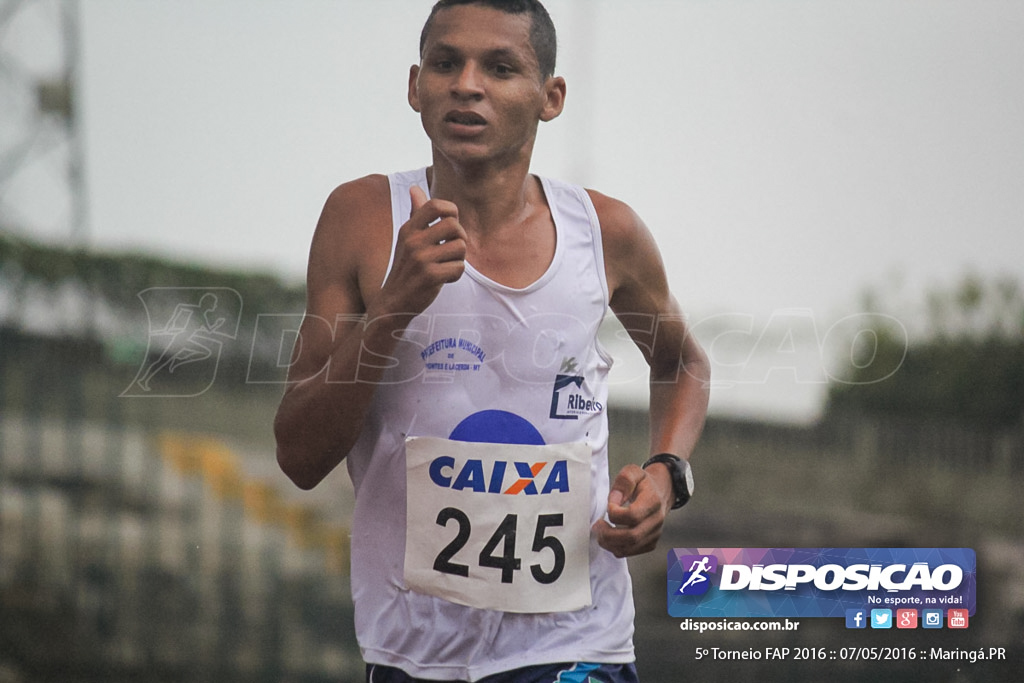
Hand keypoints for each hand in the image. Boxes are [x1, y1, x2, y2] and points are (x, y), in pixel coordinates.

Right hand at [376, 186, 466, 315]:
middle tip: (452, 249)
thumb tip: (415, 187)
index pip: (435, 205)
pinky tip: (444, 279)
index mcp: (408, 229)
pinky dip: (456, 274)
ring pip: (460, 247)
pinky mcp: (430, 276)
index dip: (451, 211)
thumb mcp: (406, 239)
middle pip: (454, 225)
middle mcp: (413, 241)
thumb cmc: (406, 268)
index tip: (450, 224)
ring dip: (459, 258)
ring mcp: (421, 259)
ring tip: (446, 265)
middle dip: (460, 238)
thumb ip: (415, 214)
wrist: (393, 302)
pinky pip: (459, 268)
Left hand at [593, 463, 674, 557]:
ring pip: (630, 548)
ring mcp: (655, 533)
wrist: (660, 492)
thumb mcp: (633, 471)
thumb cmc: (644, 483)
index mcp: (653, 501)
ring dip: (610, 543)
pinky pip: (631, 552)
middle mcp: (656, 520)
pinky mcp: (650, 542)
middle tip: (597, 526)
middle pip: (631, 536)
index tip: (608, 506)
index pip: (632, 515)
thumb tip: (614, 501)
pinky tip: (610, 537)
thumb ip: (623, 482)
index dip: (614, 513)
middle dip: (608, 534)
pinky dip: (616, 548)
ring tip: (601, 532)